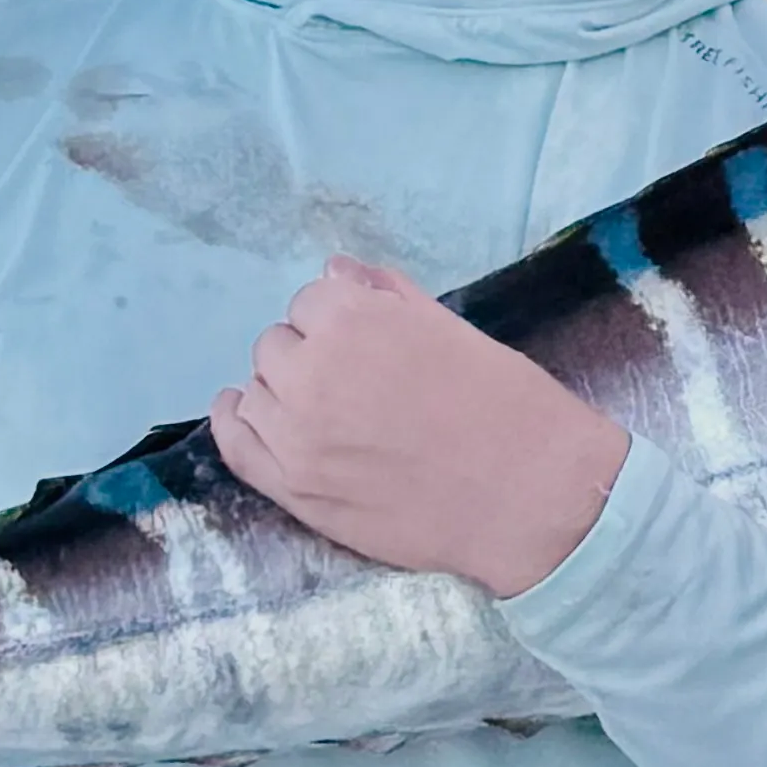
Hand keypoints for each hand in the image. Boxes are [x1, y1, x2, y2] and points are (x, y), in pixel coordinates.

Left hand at [210, 255, 628, 596]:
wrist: (530, 497)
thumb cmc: (509, 406)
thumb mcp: (453, 330)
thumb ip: (386, 296)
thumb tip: (336, 270)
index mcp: (354, 320)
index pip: (314, 300)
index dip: (341, 319)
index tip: (366, 342)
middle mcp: (312, 371)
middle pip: (279, 346)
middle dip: (311, 353)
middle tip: (357, 382)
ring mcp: (295, 434)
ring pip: (256, 392)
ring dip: (283, 391)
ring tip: (326, 410)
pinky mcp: (294, 488)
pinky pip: (237, 445)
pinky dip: (236, 423)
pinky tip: (244, 412)